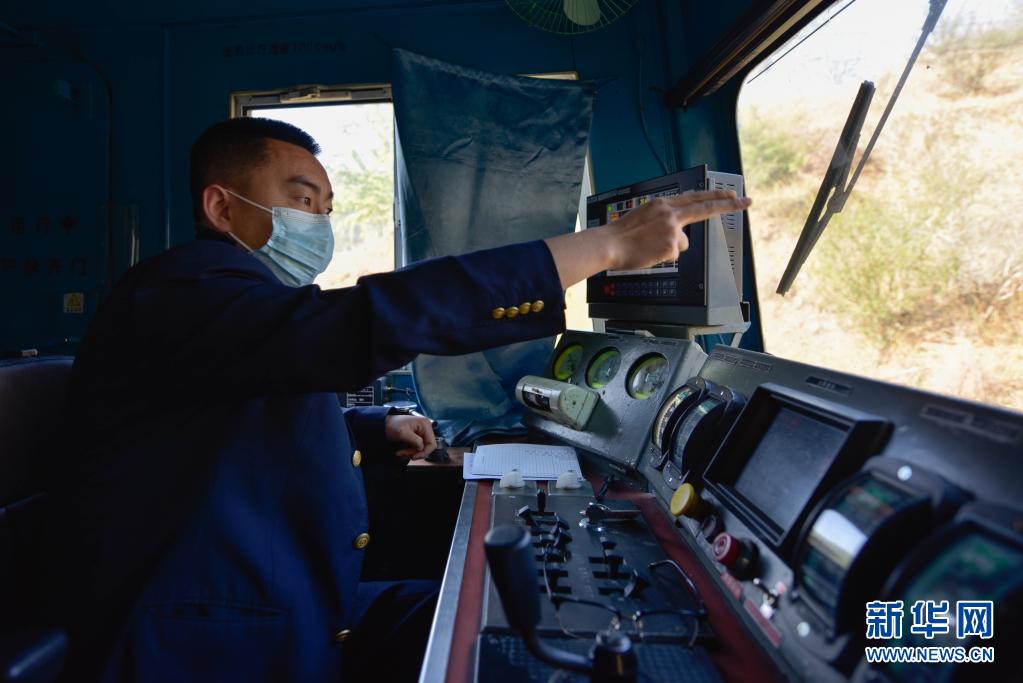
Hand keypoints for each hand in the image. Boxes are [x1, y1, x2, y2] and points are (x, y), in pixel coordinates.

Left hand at [384, 414, 436, 459]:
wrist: (385, 425)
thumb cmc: (393, 425)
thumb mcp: (402, 433)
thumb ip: (414, 440)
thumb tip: (421, 447)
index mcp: (425, 425)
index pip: (432, 443)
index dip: (424, 452)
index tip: (414, 456)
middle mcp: (425, 429)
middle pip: (426, 447)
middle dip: (414, 452)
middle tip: (403, 453)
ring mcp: (421, 434)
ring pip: (421, 450)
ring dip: (410, 453)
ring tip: (400, 452)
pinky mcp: (417, 438)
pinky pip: (417, 449)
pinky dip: (409, 452)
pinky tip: (402, 451)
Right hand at [604, 189, 751, 270]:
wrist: (609, 244)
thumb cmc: (622, 234)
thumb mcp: (644, 216)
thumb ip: (664, 220)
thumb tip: (678, 235)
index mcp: (663, 204)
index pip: (695, 197)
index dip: (715, 195)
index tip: (731, 194)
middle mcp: (670, 212)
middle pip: (705, 207)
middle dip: (728, 203)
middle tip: (746, 201)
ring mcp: (672, 228)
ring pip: (682, 242)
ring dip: (669, 248)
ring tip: (649, 248)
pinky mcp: (672, 245)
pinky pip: (673, 254)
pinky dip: (662, 257)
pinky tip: (649, 254)